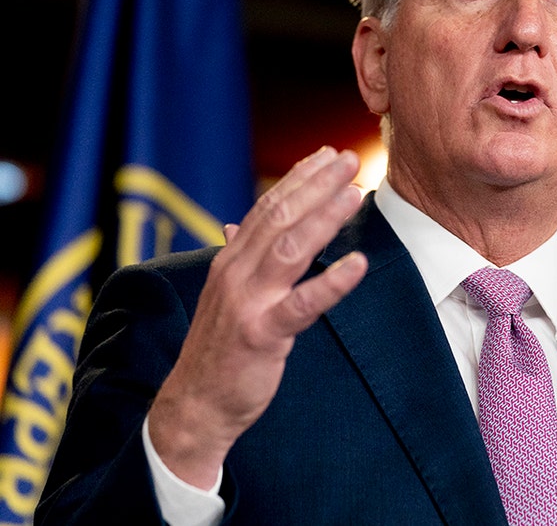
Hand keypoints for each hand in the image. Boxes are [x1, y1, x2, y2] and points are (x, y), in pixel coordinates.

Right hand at [147, 147, 368, 488]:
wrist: (195, 404)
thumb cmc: (220, 349)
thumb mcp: (227, 295)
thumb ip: (238, 257)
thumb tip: (236, 222)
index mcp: (231, 260)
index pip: (268, 207)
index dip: (299, 178)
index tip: (328, 155)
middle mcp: (237, 273)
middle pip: (280, 217)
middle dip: (316, 185)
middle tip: (350, 159)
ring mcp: (248, 302)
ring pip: (290, 248)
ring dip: (324, 217)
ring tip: (355, 194)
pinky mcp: (262, 334)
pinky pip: (302, 304)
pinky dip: (332, 282)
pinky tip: (357, 264)